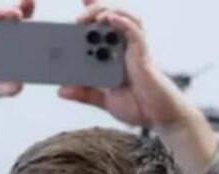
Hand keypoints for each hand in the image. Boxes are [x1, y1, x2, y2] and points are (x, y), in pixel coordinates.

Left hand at [58, 3, 217, 173]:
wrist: (157, 118)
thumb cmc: (137, 105)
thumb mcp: (104, 100)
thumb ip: (84, 94)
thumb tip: (61, 91)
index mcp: (113, 54)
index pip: (102, 28)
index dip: (92, 13)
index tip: (78, 8)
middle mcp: (124, 47)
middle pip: (111, 17)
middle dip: (95, 9)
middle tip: (78, 16)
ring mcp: (134, 49)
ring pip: (124, 18)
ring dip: (108, 12)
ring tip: (94, 15)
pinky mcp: (143, 55)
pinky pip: (134, 32)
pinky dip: (122, 23)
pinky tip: (109, 19)